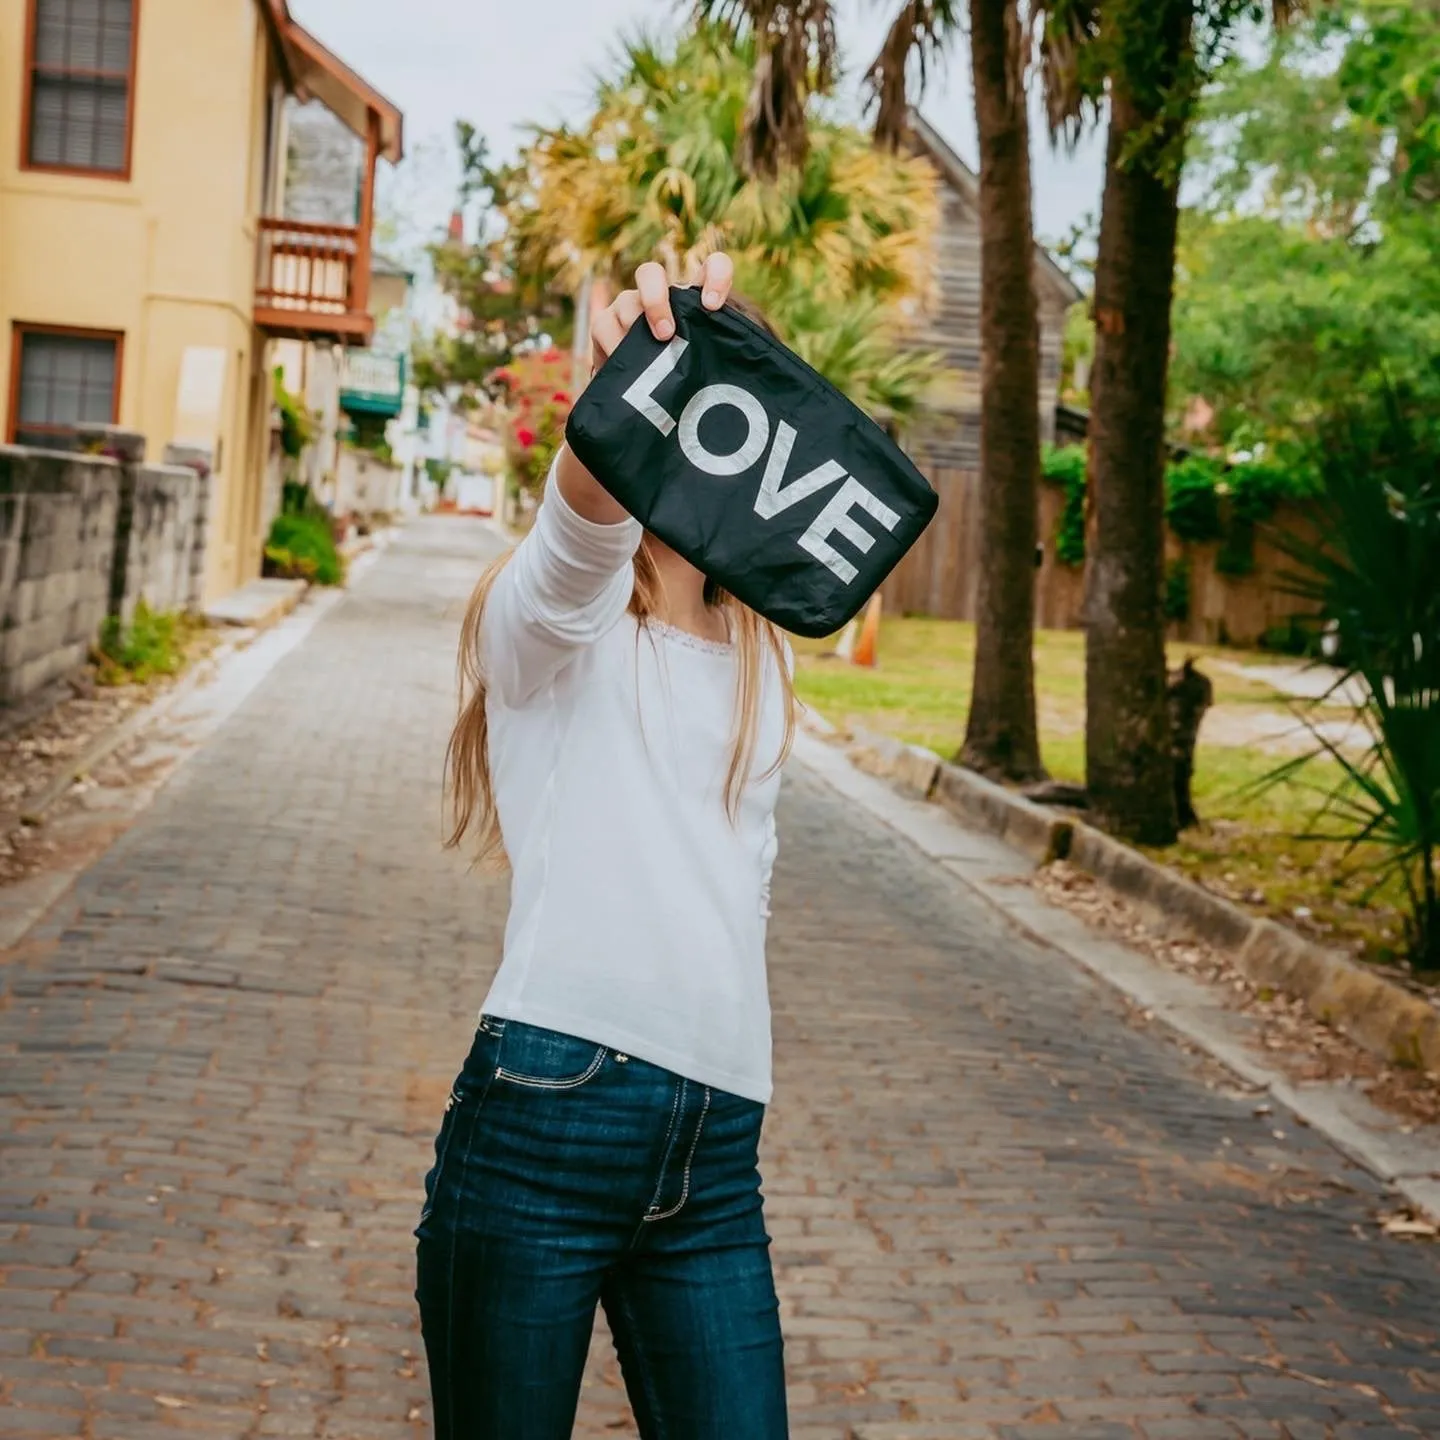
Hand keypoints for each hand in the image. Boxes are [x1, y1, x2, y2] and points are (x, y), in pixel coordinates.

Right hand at [590, 253, 734, 372]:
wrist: (646, 394)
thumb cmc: (685, 374)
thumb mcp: (706, 365)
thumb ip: (717, 357)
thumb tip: (727, 373)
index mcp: (693, 297)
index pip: (713, 266)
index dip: (716, 275)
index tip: (712, 305)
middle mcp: (658, 294)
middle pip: (649, 273)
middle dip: (655, 300)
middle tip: (665, 334)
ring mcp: (628, 306)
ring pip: (626, 303)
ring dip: (635, 333)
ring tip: (644, 363)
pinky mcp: (604, 324)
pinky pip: (603, 326)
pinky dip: (615, 347)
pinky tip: (625, 367)